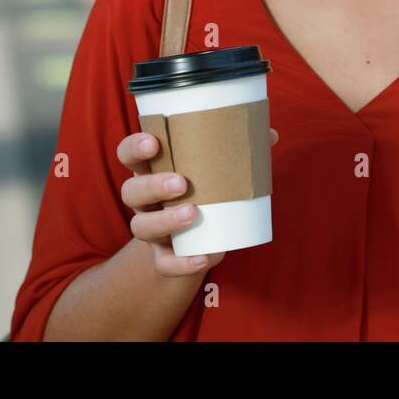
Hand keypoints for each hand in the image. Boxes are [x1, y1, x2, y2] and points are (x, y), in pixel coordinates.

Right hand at [116, 127, 279, 276]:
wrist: (199, 237)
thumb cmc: (206, 189)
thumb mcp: (216, 169)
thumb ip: (239, 149)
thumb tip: (270, 135)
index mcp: (153, 169)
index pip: (128, 154)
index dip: (134, 147)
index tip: (154, 142)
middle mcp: (144, 199)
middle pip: (131, 190)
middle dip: (152, 185)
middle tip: (181, 183)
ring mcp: (151, 228)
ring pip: (141, 226)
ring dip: (164, 221)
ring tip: (192, 214)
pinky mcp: (163, 255)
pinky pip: (164, 263)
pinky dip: (181, 263)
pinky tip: (203, 257)